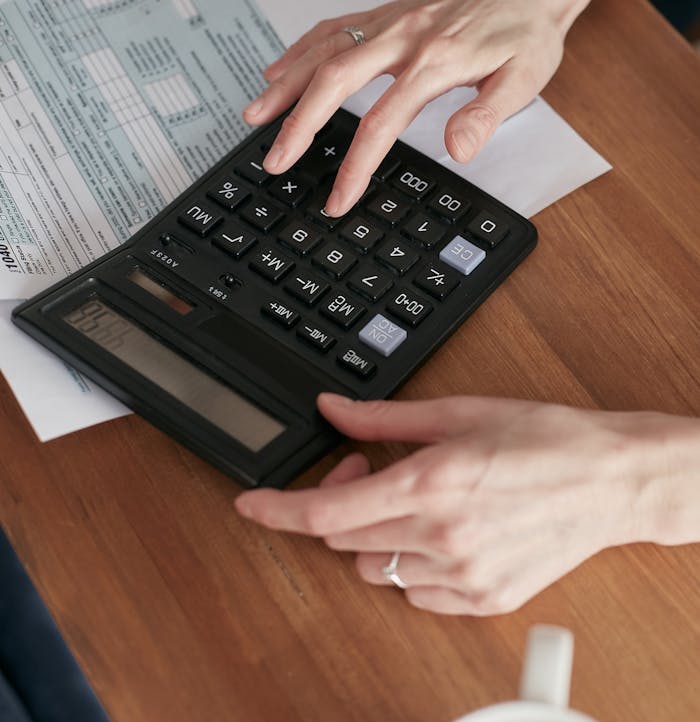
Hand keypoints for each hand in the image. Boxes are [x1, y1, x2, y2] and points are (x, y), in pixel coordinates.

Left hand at [236, 393, 697, 614]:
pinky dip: (410, 563)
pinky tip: (439, 533)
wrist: (608, 480)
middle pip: (344, 539)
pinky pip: (416, 592)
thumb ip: (382, 418)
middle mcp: (440, 535)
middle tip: (366, 470)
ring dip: (373, 535)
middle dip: (339, 503)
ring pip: (375, 569)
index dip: (277, 510)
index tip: (250, 504)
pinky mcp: (482, 598)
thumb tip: (332, 411)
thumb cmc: (542, 440)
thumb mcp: (456, 413)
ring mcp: (462, 574)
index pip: (326, 514)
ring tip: (410, 503)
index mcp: (428, 483)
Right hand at [243, 0, 589, 215]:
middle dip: (299, 125)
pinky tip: (278, 69)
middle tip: (275, 160)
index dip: (356, 165)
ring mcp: (390, 23)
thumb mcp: (524, 77)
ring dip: (285, 85)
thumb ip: (487, 114)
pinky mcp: (385, 15)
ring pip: (323, 50)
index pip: (382, 122)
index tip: (339, 198)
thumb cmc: (526, 30)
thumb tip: (459, 148)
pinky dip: (300, 51)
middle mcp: (403, 37)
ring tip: (255, 116)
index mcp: (434, 62)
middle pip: (334, 81)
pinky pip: (332, 28)